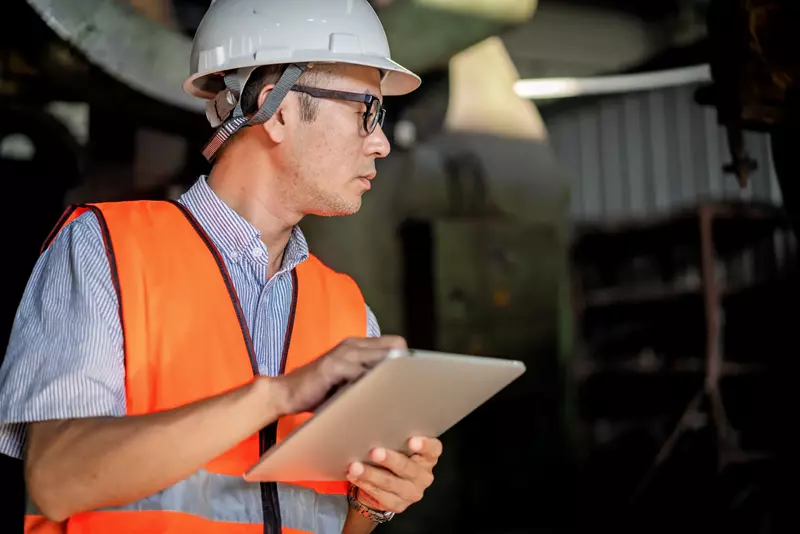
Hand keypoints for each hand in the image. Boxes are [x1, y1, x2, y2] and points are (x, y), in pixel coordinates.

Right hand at [273, 335, 406, 414]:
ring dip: (387, 379)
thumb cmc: (318, 391)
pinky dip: (368, 388)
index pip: (395, 343)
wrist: (286, 393)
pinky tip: (368, 401)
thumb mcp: (348, 381)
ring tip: (389, 397)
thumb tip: (395, 389)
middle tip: (401, 390)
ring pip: (381, 360)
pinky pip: (361, 374)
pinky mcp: (334, 366)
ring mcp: (344, 353)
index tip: (405, 380)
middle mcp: (353, 344)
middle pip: (394, 348)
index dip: (403, 361)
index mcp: (358, 345)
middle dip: (401, 370)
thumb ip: (367, 377)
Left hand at [346, 437, 441, 513]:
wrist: (386, 487)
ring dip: (370, 474)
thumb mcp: (399, 447)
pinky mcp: (398, 505)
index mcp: (428, 457)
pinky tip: (354, 477)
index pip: (433, 449)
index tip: (412, 441)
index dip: (425, 445)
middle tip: (374, 452)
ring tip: (355, 467)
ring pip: (390, 483)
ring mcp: (412, 492)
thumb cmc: (395, 456)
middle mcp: (423, 476)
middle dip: (390, 460)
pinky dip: (364, 484)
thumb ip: (396, 439)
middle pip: (408, 468)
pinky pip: (380, 495)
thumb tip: (375, 426)